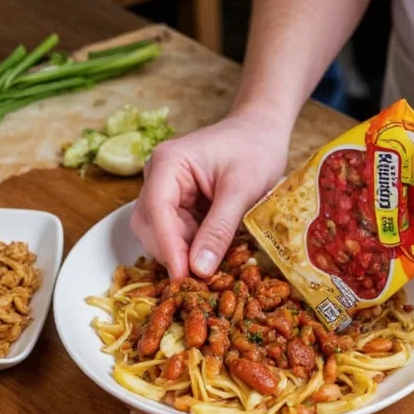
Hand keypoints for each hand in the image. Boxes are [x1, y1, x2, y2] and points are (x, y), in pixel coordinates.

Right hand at [131, 109, 289, 278]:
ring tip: (214, 268)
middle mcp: (158, 176)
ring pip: (161, 233)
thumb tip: (200, 269)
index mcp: (168, 163)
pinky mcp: (178, 203)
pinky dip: (192, 248)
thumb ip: (219, 228)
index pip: (156, 210)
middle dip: (174, 253)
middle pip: (151, 225)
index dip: (168, 247)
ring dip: (184, 253)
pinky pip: (177, 232)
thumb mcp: (242, 190)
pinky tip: (213, 256)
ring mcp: (165, 190)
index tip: (184, 277)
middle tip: (203, 281)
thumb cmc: (255, 149)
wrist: (262, 132)